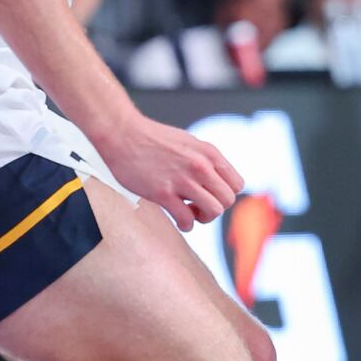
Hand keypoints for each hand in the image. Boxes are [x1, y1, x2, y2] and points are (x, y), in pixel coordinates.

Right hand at [95, 111, 243, 232]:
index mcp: (209, 153)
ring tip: (190, 213)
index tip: (210, 195)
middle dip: (215, 208)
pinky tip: (179, 221)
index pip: (237, 185)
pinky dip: (186, 225)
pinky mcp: (163, 192)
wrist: (123, 134)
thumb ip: (205, 160)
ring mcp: (183, 180)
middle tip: (199, 207)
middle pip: (228, 201)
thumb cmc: (152, 139)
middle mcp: (201, 166)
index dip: (225, 195)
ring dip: (203, 218)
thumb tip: (216, 179)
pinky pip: (186, 219)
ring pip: (213, 211)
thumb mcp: (189, 143)